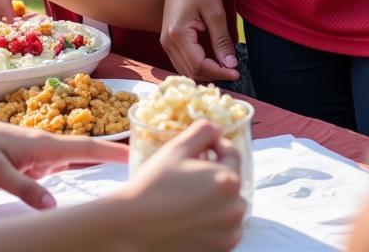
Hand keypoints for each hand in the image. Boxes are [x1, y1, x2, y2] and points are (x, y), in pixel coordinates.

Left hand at [0, 103, 127, 209]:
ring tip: (116, 187)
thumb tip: (54, 206)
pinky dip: (68, 182)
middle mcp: (44, 149)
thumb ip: (23, 187)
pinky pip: (53, 177)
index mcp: (42, 144)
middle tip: (138, 176)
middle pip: (85, 156)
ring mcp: (34, 158)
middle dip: (111, 163)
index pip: (87, 148)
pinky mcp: (22, 168)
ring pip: (70, 168)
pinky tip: (74, 194)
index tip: (142, 156)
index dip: (115, 152)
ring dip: (92, 173)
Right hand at [116, 121, 245, 251]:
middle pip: (232, 182)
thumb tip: (218, 129)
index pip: (232, 154)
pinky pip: (223, 229)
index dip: (215, 146)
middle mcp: (235, 209)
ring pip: (229, 207)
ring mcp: (229, 234)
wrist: (133, 226)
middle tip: (189, 174)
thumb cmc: (154, 185)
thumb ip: (203, 131)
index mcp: (228, 180)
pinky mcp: (220, 251)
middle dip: (215, 174)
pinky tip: (189, 215)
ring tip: (188, 196)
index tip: (200, 149)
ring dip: (216, 199)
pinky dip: (212, 221)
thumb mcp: (177, 148)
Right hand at [161, 0, 238, 82]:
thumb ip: (222, 40)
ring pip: (184, 70)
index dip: (219, 73)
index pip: (199, 65)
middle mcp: (167, 41)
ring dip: (205, 72)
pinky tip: (211, 61)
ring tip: (224, 68)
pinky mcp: (167, 40)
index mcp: (178, 34)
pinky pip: (181, 62)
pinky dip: (196, 66)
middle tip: (233, 71)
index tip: (237, 73)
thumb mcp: (215, 12)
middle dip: (213, 75)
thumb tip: (231, 65)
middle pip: (190, 72)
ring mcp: (165, 41)